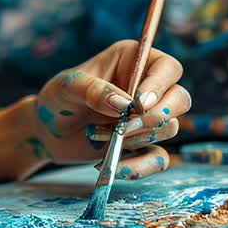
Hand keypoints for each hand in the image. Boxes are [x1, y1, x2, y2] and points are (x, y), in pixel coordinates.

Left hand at [23, 39, 190, 179]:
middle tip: (124, 128)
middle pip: (179, 99)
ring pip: (170, 128)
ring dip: (136, 138)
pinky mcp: (142, 144)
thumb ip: (93, 90)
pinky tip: (115, 166)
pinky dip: (141, 166)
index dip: (160, 85)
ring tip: (96, 135)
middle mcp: (146, 87)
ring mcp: (147, 117)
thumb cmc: (57, 100)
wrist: (48, 132)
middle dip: (156, 117)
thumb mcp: (67, 88)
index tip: (139, 103)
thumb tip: (124, 104)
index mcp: (132, 60)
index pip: (167, 68)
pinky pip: (159, 158)